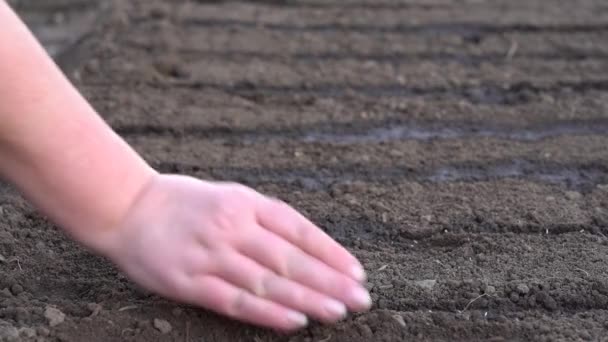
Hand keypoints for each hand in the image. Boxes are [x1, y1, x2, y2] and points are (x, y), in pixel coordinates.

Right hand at [98, 174, 370, 330]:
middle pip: (289, 259)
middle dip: (330, 281)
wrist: (127, 208)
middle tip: (361, 299)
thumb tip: (310, 247)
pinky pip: (235, 301)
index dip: (330, 252)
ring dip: (307, 299)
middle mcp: (232, 228)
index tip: (357, 272)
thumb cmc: (186, 203)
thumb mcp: (229, 196)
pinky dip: (267, 313)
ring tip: (338, 312)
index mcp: (245, 204)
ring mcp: (211, 256)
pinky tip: (294, 322)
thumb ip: (265, 218)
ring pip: (268, 283)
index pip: (298, 229)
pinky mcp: (189, 282)